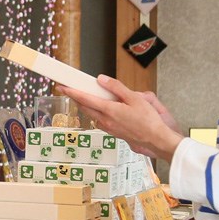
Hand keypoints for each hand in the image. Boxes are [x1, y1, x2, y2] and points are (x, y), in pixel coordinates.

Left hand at [58, 75, 183, 161]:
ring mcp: (108, 128)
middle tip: (68, 89)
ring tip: (85, 96)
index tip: (62, 86)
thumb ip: (116, 88)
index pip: (85, 99)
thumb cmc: (148, 120)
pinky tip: (102, 109)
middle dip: (75, 97)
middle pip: (85, 107)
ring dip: (86, 105)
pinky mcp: (113, 132)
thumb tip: (101, 79)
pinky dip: (96, 112)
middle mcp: (105, 120)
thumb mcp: (134, 98)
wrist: (156, 139)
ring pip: (92, 114)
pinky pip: (99, 120)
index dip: (72, 92)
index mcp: (109, 110)